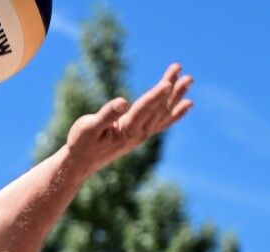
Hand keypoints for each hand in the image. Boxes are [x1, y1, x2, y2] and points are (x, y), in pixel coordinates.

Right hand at [66, 63, 193, 174]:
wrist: (81, 163)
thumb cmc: (80, 143)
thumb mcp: (88, 127)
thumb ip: (106, 115)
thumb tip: (122, 101)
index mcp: (126, 131)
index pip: (144, 109)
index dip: (156, 95)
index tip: (168, 82)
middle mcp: (139, 134)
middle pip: (159, 108)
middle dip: (172, 89)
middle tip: (182, 71)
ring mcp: (141, 135)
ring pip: (163, 113)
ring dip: (176, 96)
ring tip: (188, 80)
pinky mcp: (139, 135)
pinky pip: (162, 123)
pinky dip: (175, 113)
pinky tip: (185, 104)